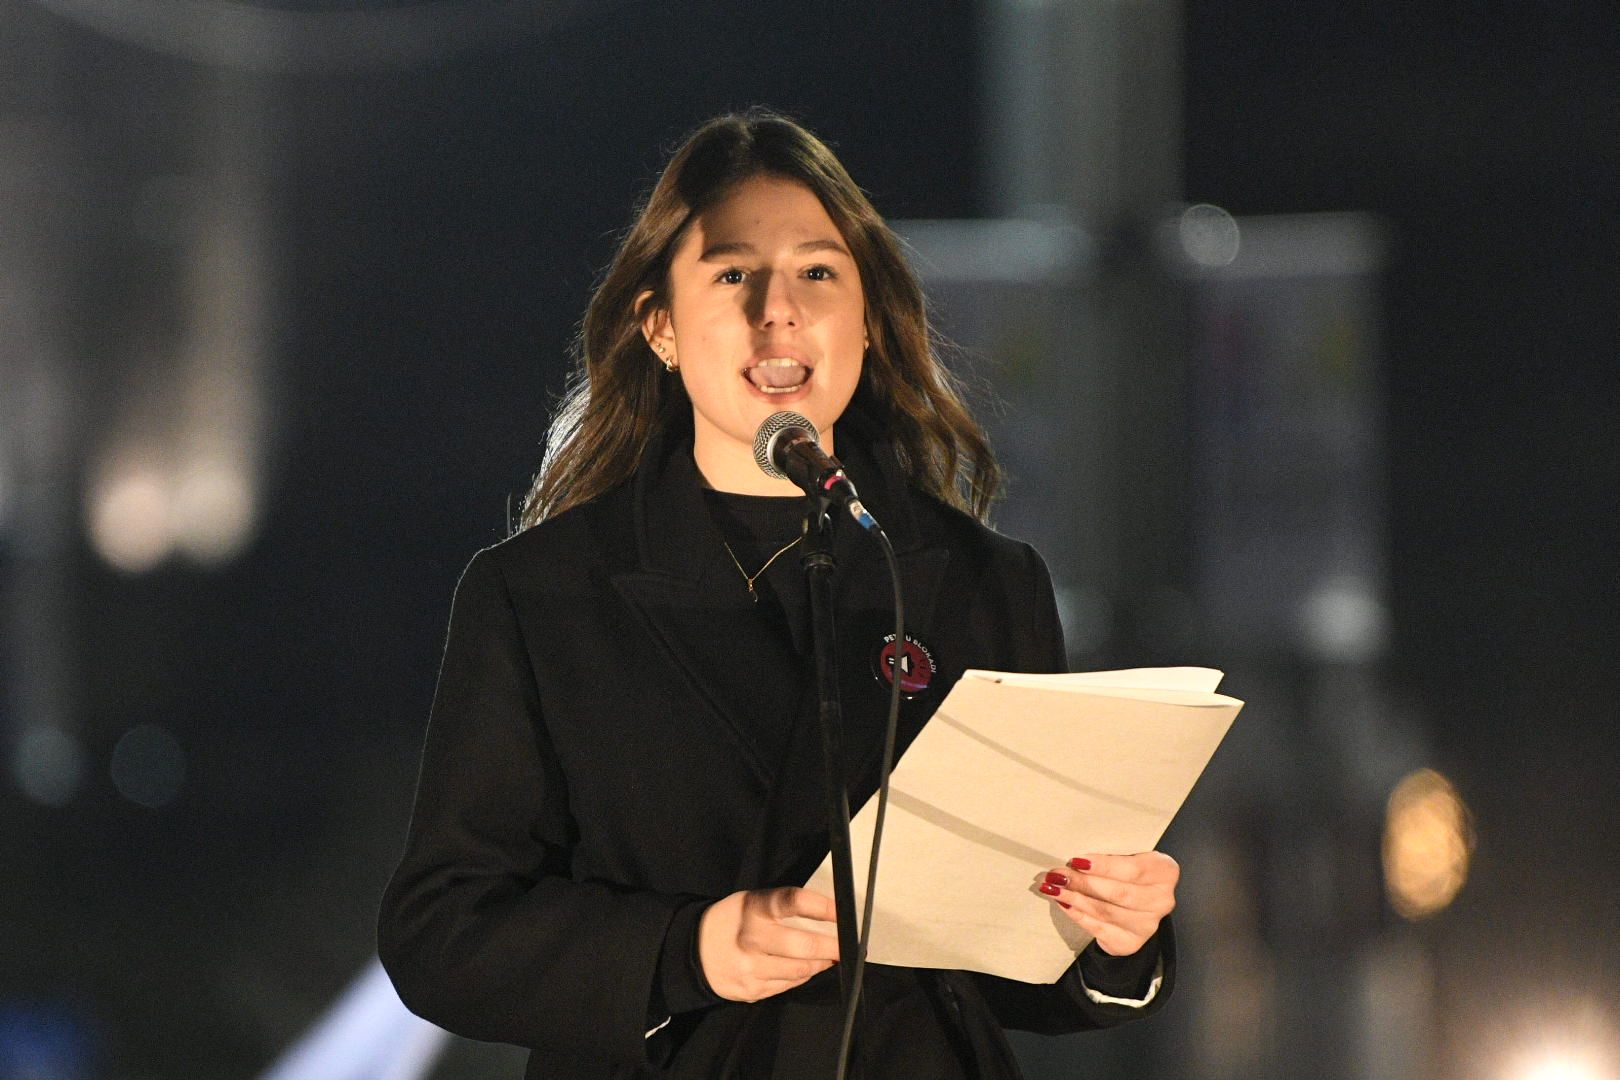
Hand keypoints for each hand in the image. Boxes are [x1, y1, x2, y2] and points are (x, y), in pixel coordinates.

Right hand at [697, 886, 840, 1002]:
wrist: (691, 951)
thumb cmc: (730, 922)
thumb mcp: (750, 901)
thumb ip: (782, 905)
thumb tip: (828, 913)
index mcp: (752, 908)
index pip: (793, 902)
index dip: (823, 907)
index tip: (842, 912)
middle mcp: (751, 938)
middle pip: (804, 946)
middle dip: (832, 947)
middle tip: (846, 945)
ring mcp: (750, 968)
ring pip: (801, 970)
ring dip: (820, 963)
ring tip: (828, 957)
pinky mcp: (751, 990)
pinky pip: (788, 985)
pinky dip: (801, 976)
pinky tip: (804, 969)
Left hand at [1035, 852, 1178, 956]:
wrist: (1133, 909)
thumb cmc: (1127, 876)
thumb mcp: (1127, 859)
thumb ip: (1111, 858)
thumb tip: (1075, 859)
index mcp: (1164, 871)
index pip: (1133, 869)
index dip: (1104, 866)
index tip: (1077, 860)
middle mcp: (1161, 900)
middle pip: (1118, 892)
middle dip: (1083, 883)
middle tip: (1057, 875)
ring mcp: (1148, 925)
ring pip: (1106, 911)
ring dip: (1075, 898)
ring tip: (1053, 888)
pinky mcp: (1131, 942)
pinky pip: (1099, 928)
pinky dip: (1078, 915)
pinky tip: (1064, 904)